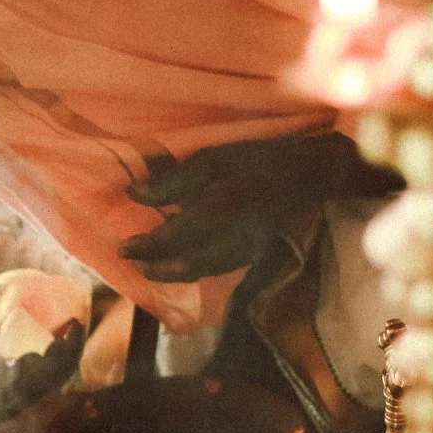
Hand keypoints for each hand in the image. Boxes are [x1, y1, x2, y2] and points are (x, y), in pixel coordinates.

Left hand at [119, 132, 388, 282]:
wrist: (310, 175)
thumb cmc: (259, 160)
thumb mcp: (214, 158)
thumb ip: (174, 180)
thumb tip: (133, 194)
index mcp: (221, 209)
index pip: (175, 236)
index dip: (146, 246)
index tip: (121, 247)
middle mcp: (233, 238)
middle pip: (187, 266)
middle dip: (156, 270)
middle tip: (132, 265)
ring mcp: (247, 251)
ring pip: (203, 271)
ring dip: (173, 274)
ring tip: (149, 268)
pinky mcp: (255, 255)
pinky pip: (217, 268)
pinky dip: (194, 269)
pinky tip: (181, 263)